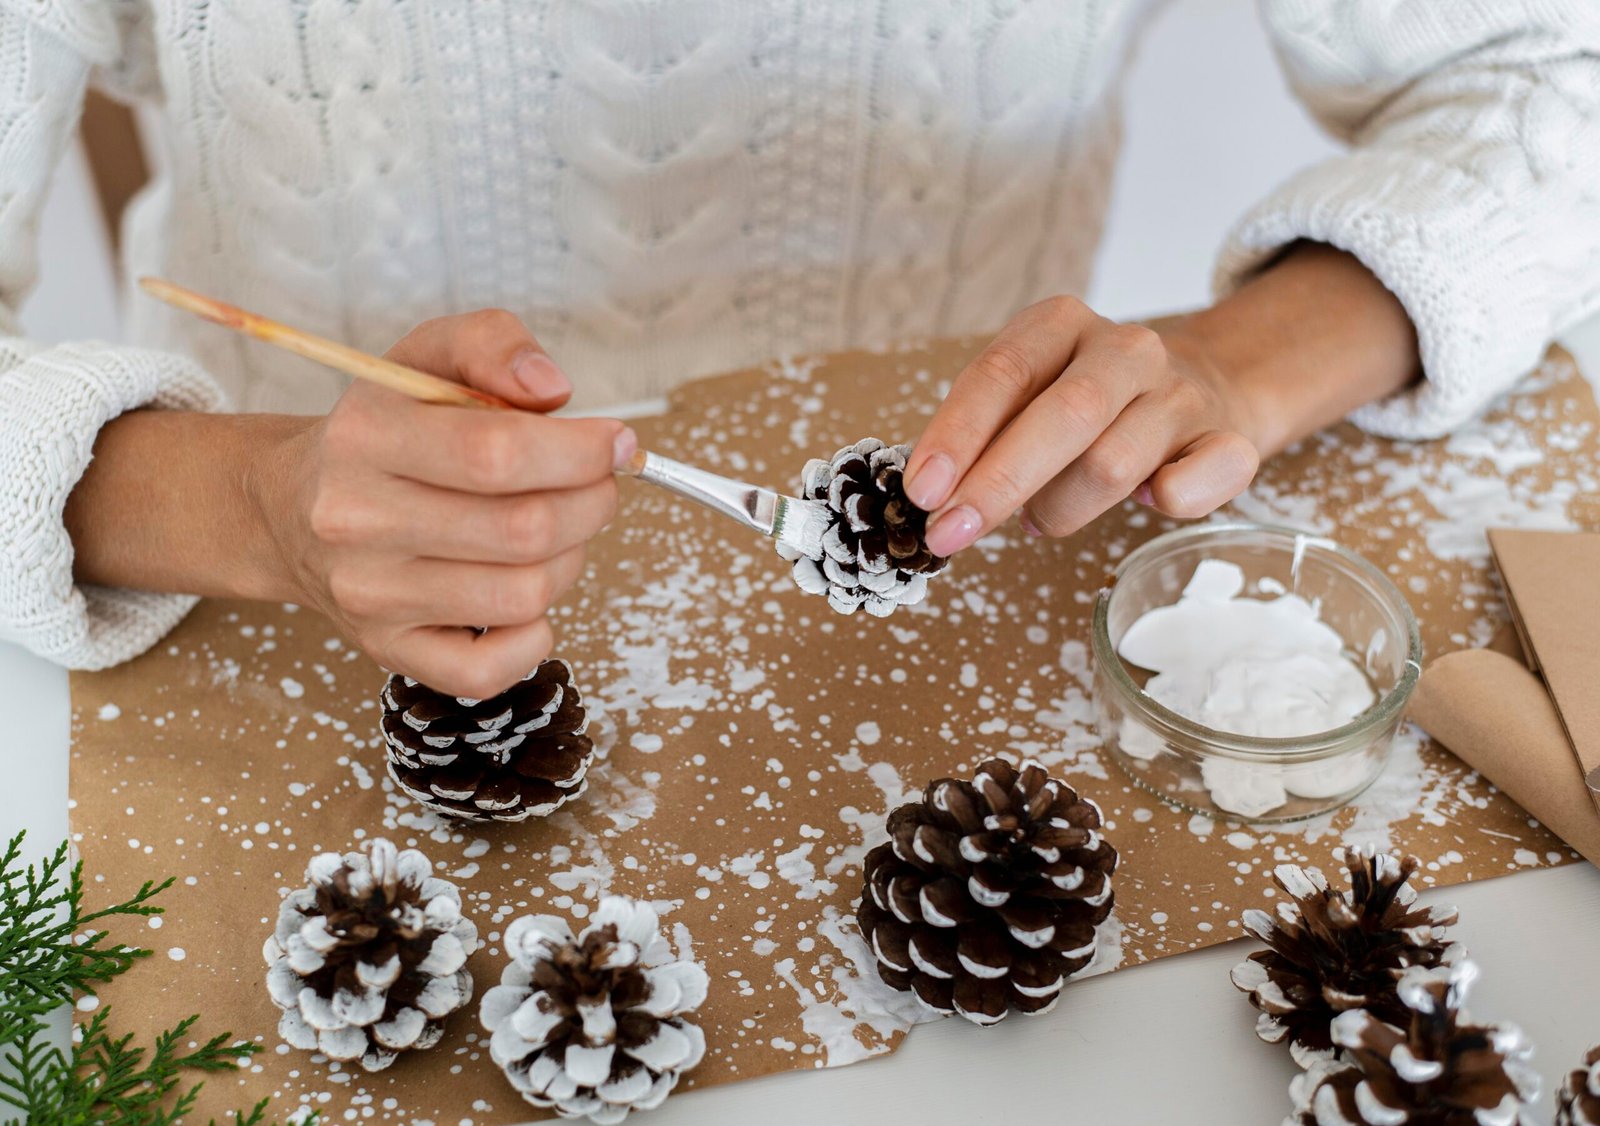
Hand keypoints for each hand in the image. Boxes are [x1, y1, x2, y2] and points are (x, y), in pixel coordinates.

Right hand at [260, 310, 633, 697]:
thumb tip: (553, 390)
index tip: (614, 444)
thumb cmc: (382, 431)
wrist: (288, 510)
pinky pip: (488, 671)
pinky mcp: (385, 650)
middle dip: (591, 503)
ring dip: (569, 560)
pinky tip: (527, 595)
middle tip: (597, 486)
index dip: (581, 452)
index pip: (498, 453)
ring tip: (556, 530)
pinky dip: (532, 637)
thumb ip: (492, 343)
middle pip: (523, 529)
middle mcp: (356, 521)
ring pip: (523, 595)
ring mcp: (369, 595)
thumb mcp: (424, 359)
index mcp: (366, 436)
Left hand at [903, 296, 1261, 554]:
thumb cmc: (1089, 404)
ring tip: (1039, 517)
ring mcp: (1181, 394)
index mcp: (1061, 324)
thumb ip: (986, 432)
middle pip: (1064, 416)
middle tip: (950, 534)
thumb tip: (933, 495)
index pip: (1003, 372)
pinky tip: (1143, 504)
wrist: (1205, 385)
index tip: (923, 491)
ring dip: (1059, 509)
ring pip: (1112, 465)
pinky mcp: (1227, 441)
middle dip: (998, 483)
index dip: (958, 434)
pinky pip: (1193, 486)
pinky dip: (1166, 503)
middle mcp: (1126, 349)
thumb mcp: (1028, 394)